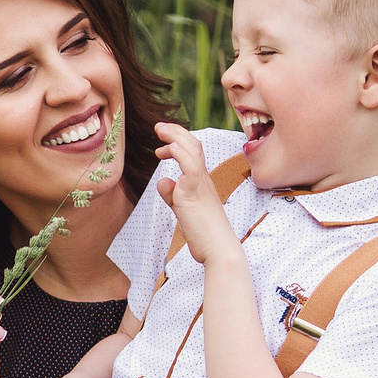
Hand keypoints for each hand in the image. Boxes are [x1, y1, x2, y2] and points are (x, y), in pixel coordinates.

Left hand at [153, 123, 241, 266]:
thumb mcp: (184, 211)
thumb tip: (163, 182)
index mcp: (202, 183)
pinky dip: (180, 154)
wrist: (219, 250)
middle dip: (175, 132)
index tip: (161, 148)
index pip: (192, 154)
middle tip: (158, 127)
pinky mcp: (195, 195)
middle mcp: (204, 180)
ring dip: (175, 136)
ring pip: (193, 151)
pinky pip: (191, 168)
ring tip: (160, 129)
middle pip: (193, 146)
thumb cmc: (204, 234)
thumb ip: (173, 196)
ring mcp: (201, 186)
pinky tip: (169, 147)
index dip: (177, 144)